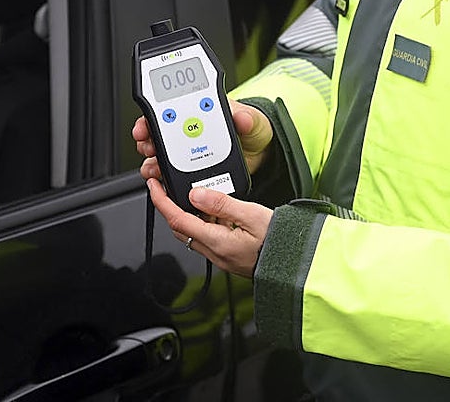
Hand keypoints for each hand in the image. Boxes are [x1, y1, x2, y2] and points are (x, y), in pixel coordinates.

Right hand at [133, 99, 273, 181]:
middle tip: (148, 147)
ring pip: (160, 157)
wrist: (261, 153)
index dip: (151, 116)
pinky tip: (166, 182)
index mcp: (198, 112)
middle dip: (147, 141)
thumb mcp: (252, 120)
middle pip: (157, 135)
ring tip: (155, 168)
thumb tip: (241, 117)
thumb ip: (246, 118)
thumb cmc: (252, 130)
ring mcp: (189, 152)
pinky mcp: (193, 171)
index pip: (168, 110)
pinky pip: (174, 177)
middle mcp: (189, 132)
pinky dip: (165, 180)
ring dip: (152, 162)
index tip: (145, 125)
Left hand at [147, 177, 271, 277]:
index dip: (161, 200)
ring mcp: (220, 256)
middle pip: (179, 228)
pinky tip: (214, 210)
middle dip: (169, 206)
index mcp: (216, 242)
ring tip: (194, 193)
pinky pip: (207, 236)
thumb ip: (221, 204)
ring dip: (187, 214)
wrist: (295, 265)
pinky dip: (203, 221)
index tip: (154, 185)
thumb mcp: (252, 215)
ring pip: (192, 232)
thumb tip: (195, 194)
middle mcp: (214, 252)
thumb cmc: (279, 242)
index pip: (177, 219)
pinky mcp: (228, 255)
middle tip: (166, 187)